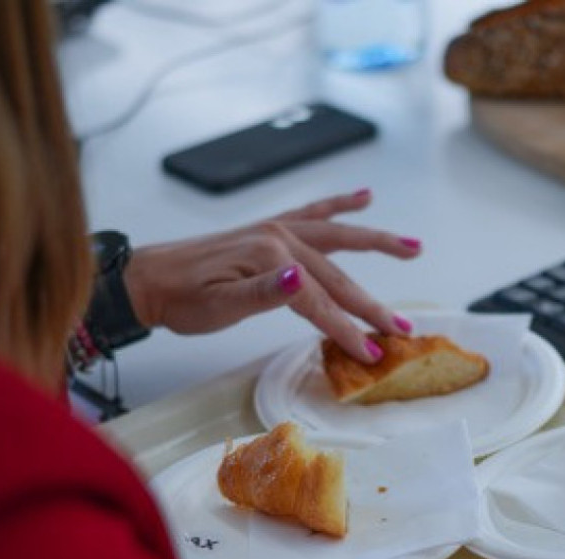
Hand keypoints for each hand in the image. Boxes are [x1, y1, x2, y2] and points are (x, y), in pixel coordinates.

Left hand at [123, 189, 421, 362]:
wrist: (150, 278)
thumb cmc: (182, 299)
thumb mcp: (219, 306)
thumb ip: (263, 293)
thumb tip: (299, 280)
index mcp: (271, 259)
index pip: (320, 303)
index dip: (347, 331)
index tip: (372, 355)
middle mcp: (280, 238)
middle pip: (338, 277)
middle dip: (372, 305)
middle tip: (403, 329)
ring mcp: (277, 230)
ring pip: (338, 238)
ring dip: (378, 243)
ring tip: (414, 248)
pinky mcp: (271, 231)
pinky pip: (313, 213)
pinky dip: (340, 205)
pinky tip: (363, 198)